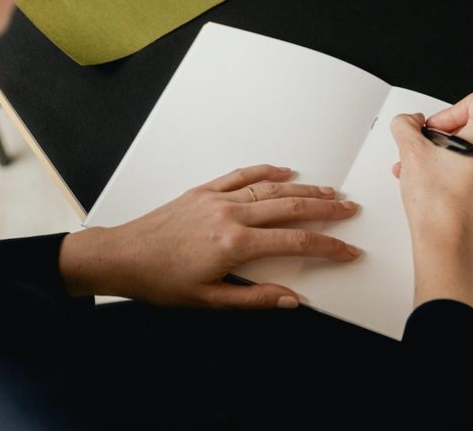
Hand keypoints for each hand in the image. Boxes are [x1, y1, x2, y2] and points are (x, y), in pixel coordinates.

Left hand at [59, 165, 359, 308]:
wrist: (122, 256)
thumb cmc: (160, 280)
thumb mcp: (209, 300)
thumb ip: (254, 299)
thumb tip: (291, 300)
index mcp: (235, 245)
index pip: (296, 243)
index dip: (328, 246)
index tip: (347, 250)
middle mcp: (230, 215)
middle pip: (291, 207)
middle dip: (326, 208)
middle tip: (349, 209)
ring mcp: (217, 199)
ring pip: (271, 188)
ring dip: (304, 188)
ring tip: (328, 191)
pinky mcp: (203, 191)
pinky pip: (241, 175)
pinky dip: (266, 171)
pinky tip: (284, 171)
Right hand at [390, 90, 472, 308]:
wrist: (446, 244)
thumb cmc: (439, 205)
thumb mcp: (411, 151)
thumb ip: (406, 125)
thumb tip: (409, 122)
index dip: (447, 111)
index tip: (432, 128)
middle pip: (471, 125)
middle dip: (440, 136)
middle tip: (423, 149)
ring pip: (469, 150)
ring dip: (441, 154)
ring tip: (418, 169)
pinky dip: (451, 171)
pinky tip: (429, 183)